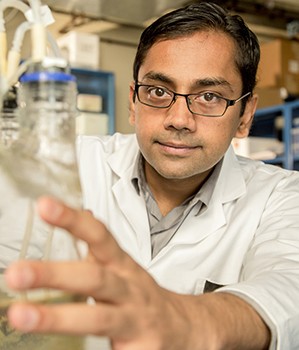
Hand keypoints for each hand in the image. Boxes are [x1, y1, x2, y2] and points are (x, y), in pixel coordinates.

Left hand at [5, 196, 191, 349]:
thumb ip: (101, 244)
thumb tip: (83, 212)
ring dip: (58, 317)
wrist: (184, 327)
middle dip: (56, 274)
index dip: (73, 220)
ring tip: (21, 316)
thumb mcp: (123, 265)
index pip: (100, 236)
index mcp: (123, 266)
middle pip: (95, 277)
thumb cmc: (142, 296)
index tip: (45, 205)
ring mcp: (135, 320)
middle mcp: (129, 289)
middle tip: (16, 273)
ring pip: (98, 317)